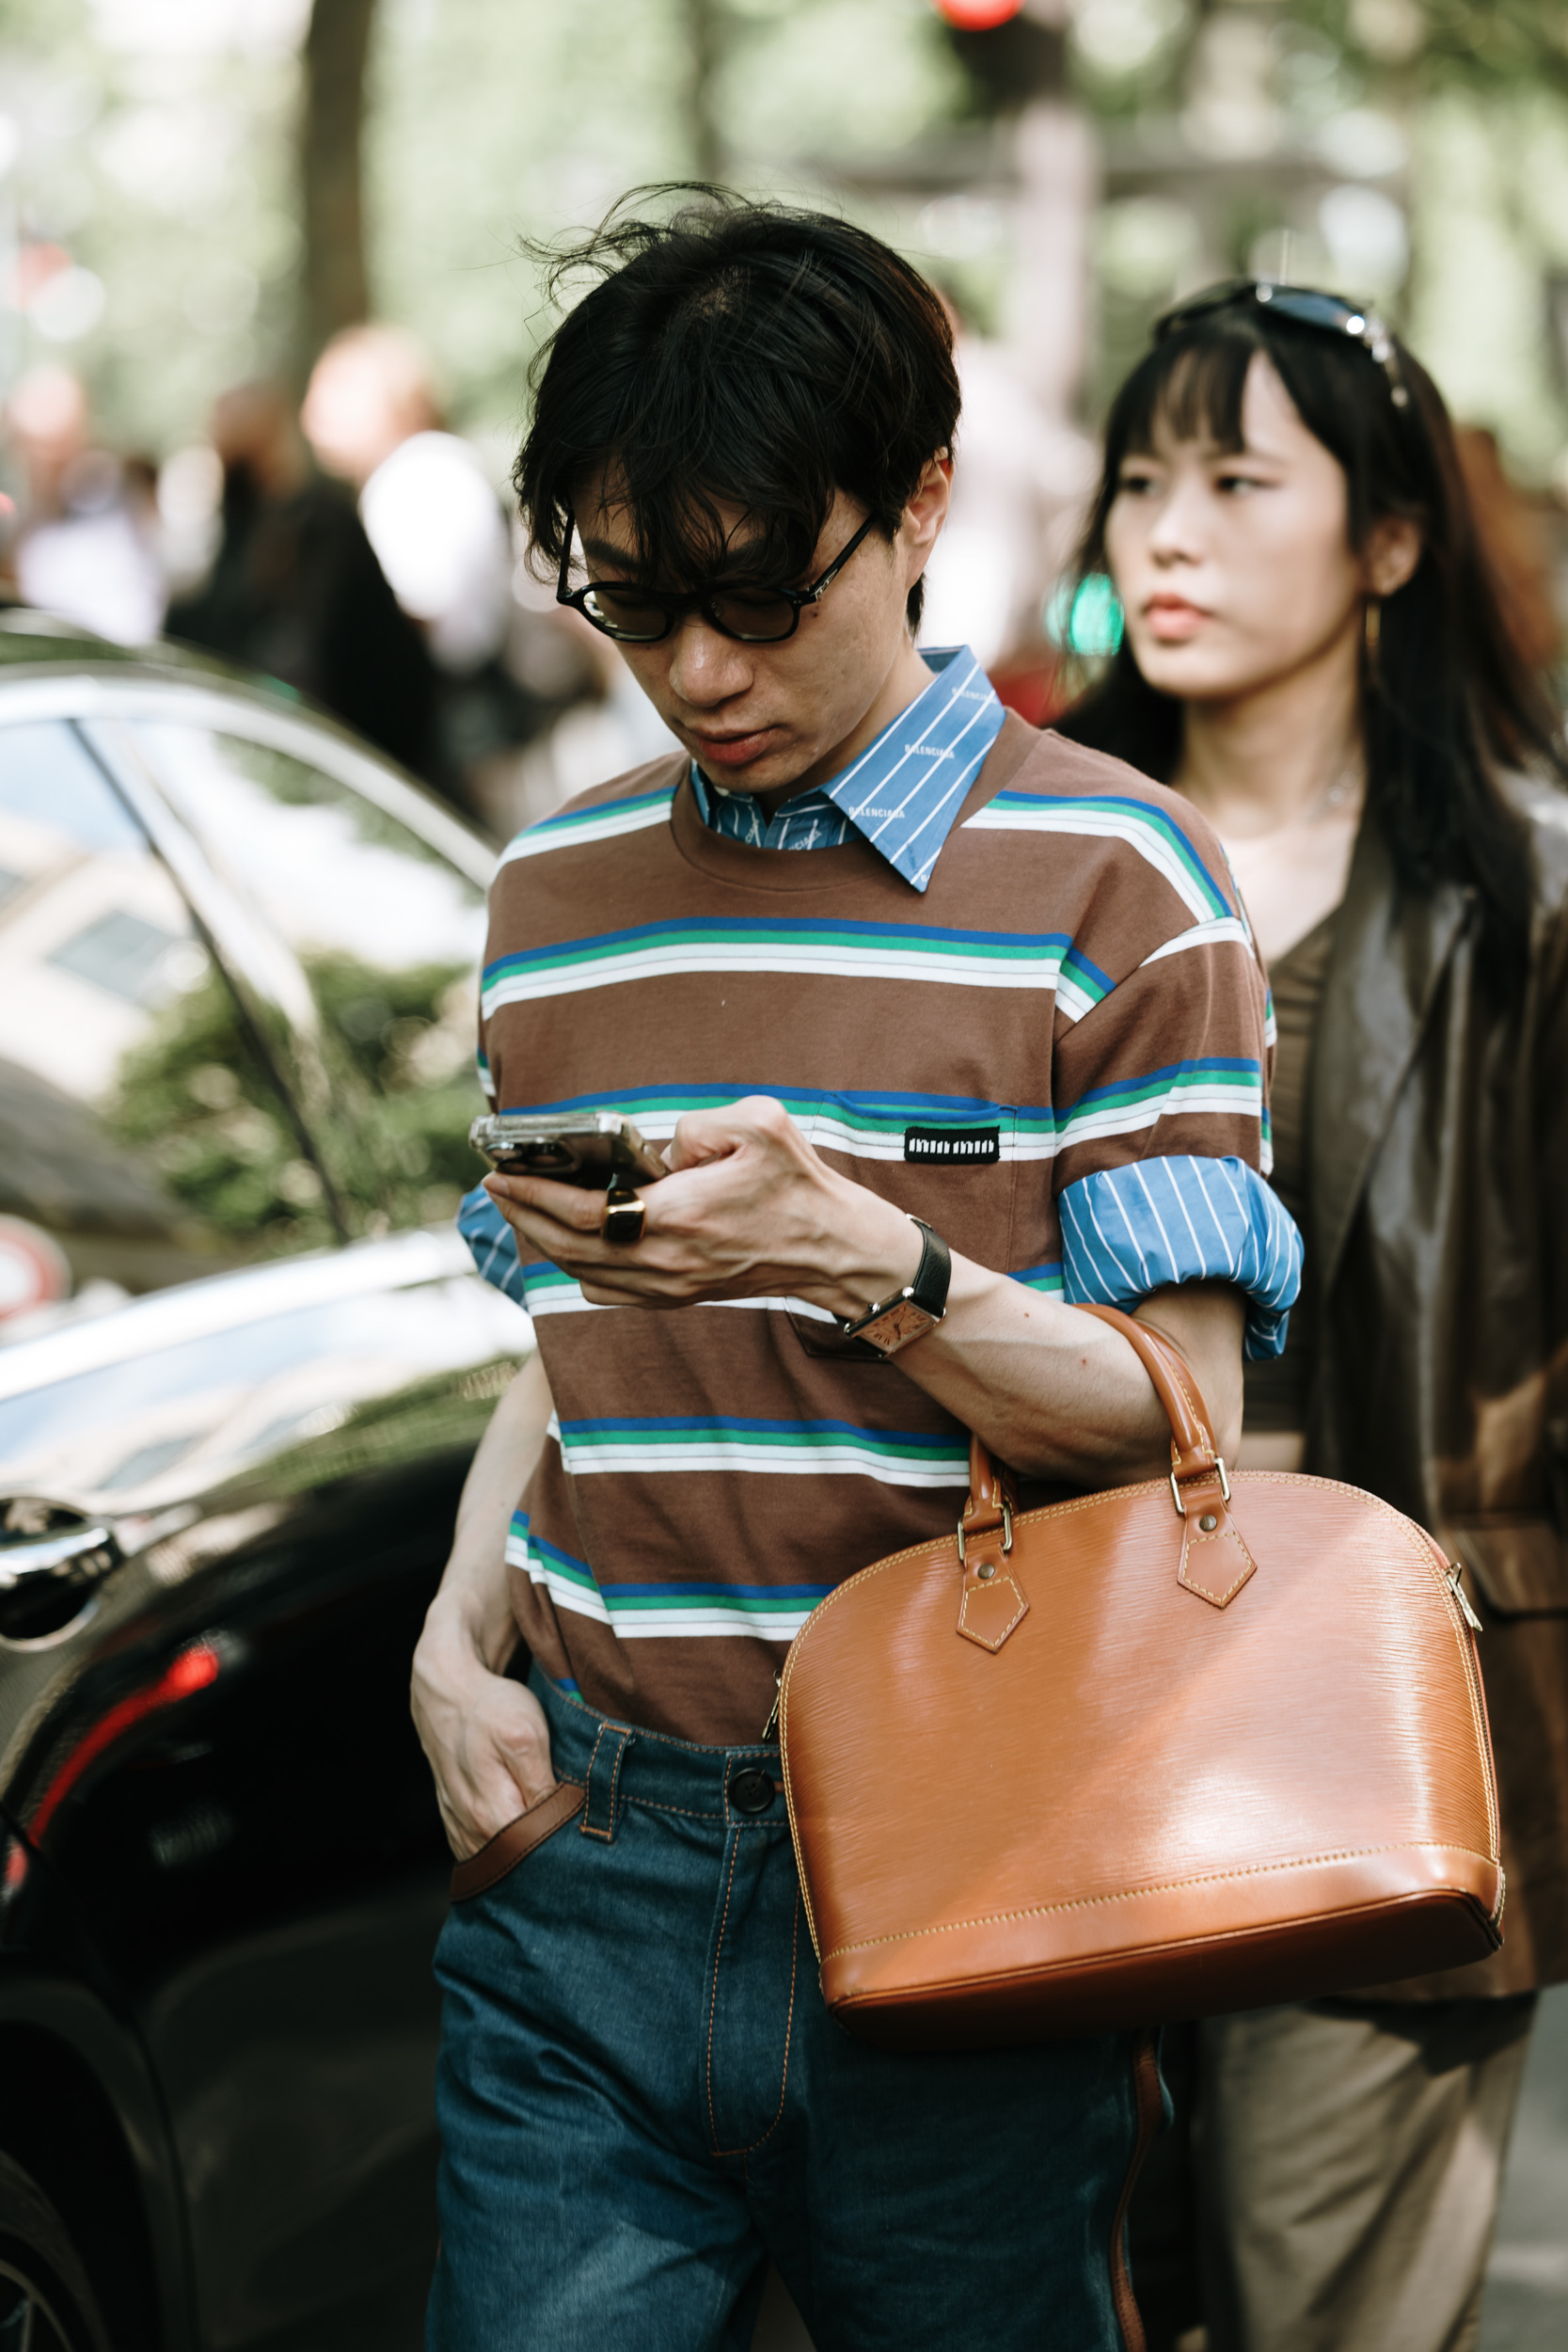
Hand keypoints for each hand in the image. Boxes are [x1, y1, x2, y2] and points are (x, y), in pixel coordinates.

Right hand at [411, 1597, 554, 1858]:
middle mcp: (472, 1831)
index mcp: (493, 1815)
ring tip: (552, 1834)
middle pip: (520, 1864)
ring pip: (501, 1861)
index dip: (565, 1847)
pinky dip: (505, 1849)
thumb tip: (563, 1823)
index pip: (537, 1855)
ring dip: (527, 1854)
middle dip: (549, 1855)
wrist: (447, 1695)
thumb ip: (541, 1786)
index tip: (586, 1834)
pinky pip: (484, 1852)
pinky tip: (524, 1834)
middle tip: (576, 1837)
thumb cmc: (490, 1711)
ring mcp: (460, 1829)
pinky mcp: (456, 1823)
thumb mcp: (526, 1737)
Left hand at [481, 1095, 921, 1316]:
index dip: (533, 1194)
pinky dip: (577, 1266)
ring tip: (522, 1206)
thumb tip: (656, 1148)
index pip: (582, 1213)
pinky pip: (607, 1291)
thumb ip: (697, 1123)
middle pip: (568, 1248)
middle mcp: (666, 1261)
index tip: (500, 1171)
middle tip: (497, 1184)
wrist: (836, 1252)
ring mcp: (670, 1287)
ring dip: (545, 1241)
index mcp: (679, 1216)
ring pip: (581, 1273)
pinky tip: (571, 1240)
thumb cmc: (800, 1187)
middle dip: (523, 1214)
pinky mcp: (678, 1297)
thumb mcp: (760, 1125)